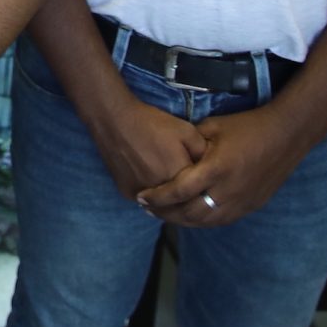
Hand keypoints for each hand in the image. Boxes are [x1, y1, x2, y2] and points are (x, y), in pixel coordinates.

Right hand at [88, 90, 207, 202]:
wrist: (115, 119)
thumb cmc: (153, 123)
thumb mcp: (187, 131)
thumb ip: (204, 152)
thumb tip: (211, 167)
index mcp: (180, 178)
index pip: (199, 192)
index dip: (204, 187)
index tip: (206, 181)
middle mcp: (162, 192)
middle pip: (181, 204)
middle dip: (188, 198)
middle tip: (192, 189)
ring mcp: (142, 195)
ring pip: (162, 207)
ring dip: (169, 202)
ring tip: (174, 192)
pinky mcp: (127, 193)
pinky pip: (144, 201)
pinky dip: (151, 197)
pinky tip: (153, 186)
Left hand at [137, 105, 318, 227]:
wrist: (286, 135)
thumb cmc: (247, 126)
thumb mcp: (213, 127)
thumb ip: (189, 144)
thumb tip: (168, 155)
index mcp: (217, 168)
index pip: (179, 190)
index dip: (158, 197)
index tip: (142, 196)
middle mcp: (229, 190)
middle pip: (189, 213)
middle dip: (165, 213)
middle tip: (148, 208)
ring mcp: (242, 202)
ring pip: (205, 221)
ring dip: (182, 220)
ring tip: (164, 214)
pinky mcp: (251, 206)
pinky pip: (221, 220)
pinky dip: (202, 220)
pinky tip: (190, 215)